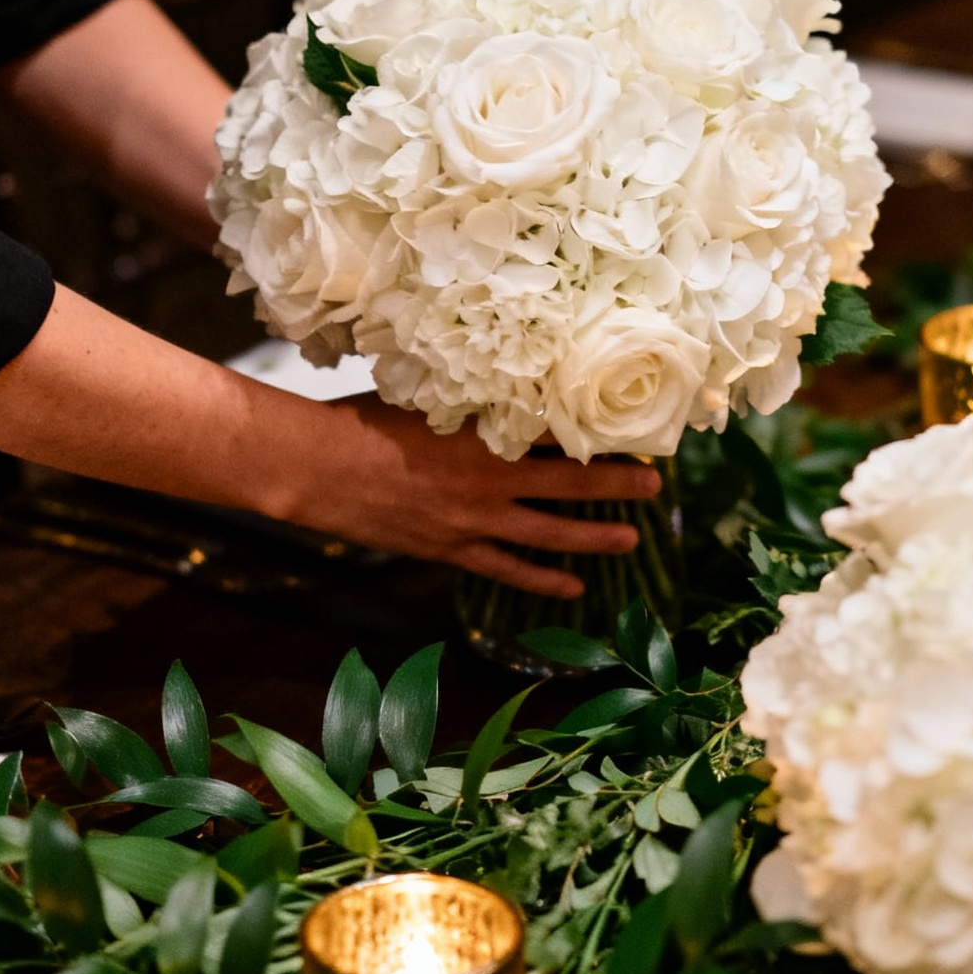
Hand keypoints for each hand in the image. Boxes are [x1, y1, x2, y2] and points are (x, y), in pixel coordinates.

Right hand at [269, 395, 661, 596]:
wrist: (317, 468)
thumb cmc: (364, 420)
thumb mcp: (424, 396)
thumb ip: (469, 401)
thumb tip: (506, 386)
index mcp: (485, 432)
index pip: (558, 432)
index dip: (597, 432)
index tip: (630, 429)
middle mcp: (489, 479)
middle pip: (569, 483)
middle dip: (617, 484)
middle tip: (655, 484)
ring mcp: (472, 521)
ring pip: (549, 534)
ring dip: (594, 537)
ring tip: (631, 539)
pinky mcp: (450, 549)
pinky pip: (506, 568)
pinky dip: (541, 579)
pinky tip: (571, 587)